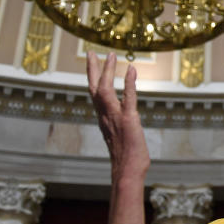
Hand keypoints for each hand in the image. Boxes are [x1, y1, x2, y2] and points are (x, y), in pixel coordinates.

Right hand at [86, 51, 149, 180]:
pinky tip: (131, 70)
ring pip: (106, 90)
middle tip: (92, 52)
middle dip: (93, 69)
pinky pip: (128, 98)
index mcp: (103, 119)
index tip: (93, 63)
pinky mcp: (129, 121)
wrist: (126, 171)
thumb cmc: (126, 160)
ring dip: (108, 71)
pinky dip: (129, 83)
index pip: (95, 94)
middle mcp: (105, 116)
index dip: (93, 78)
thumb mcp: (120, 138)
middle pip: (94, 88)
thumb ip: (119, 127)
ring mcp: (115, 118)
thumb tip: (123, 124)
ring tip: (111, 56)